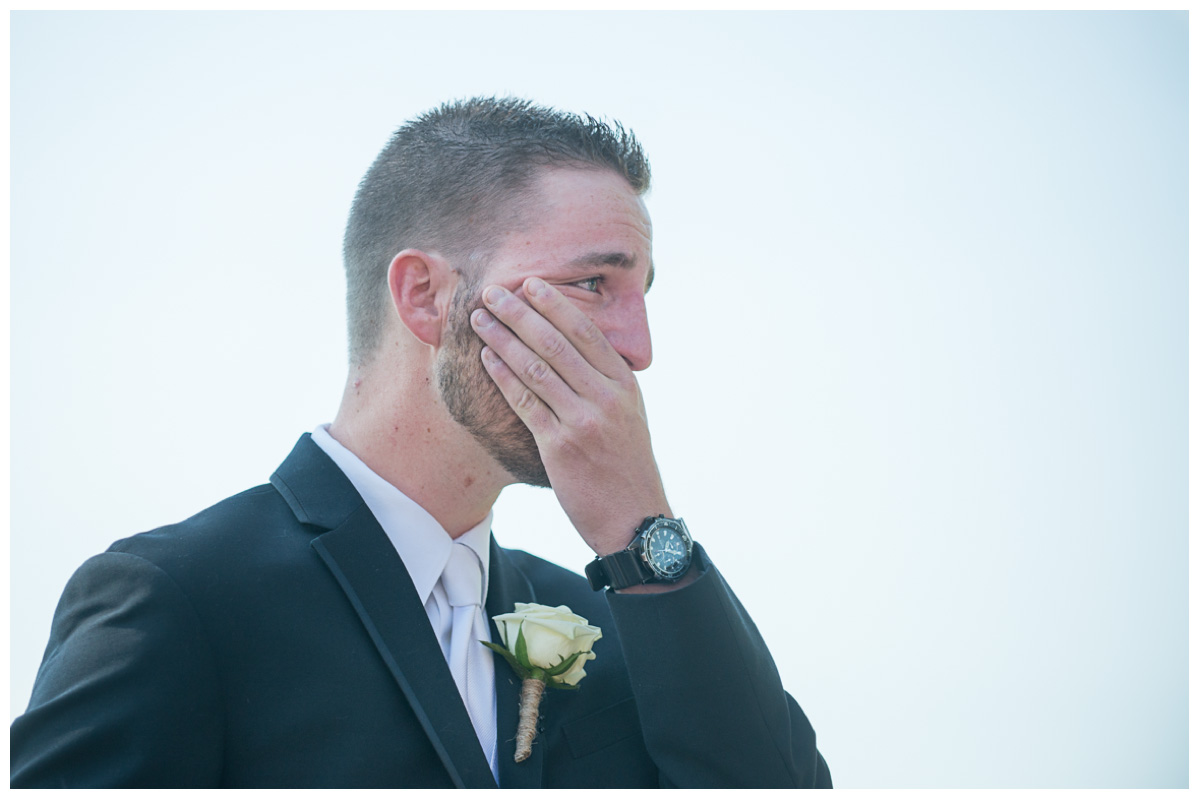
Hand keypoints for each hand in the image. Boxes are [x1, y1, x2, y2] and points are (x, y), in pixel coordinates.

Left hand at [470, 277, 670, 557]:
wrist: (634, 518)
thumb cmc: (627, 466)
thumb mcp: (630, 415)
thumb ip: (606, 383)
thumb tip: (576, 349)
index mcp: (624, 384)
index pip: (586, 332)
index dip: (555, 304)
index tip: (530, 283)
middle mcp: (606, 397)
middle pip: (555, 342)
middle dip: (520, 313)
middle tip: (493, 291)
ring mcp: (583, 421)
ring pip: (536, 367)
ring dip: (503, 339)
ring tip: (480, 319)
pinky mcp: (561, 446)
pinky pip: (525, 402)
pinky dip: (503, 376)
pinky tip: (487, 358)